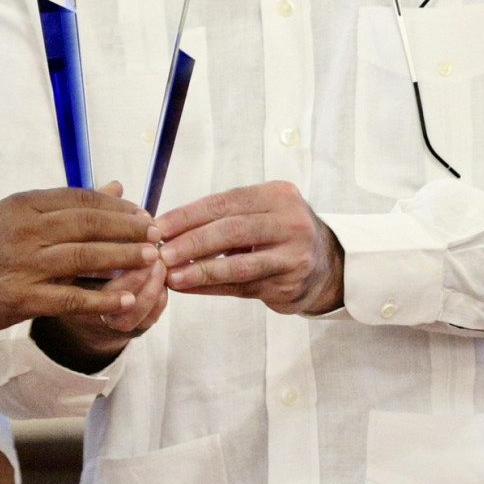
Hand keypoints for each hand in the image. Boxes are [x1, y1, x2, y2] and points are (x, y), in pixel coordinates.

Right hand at [0, 188, 159, 358]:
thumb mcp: (18, 216)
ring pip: (84, 256)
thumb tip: (115, 187)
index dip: (117, 206)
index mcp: (24, 205)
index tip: (143, 213)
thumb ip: (66, 204)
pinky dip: (101, 298)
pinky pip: (70, 297)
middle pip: (87, 224)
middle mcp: (25, 230)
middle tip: (156, 233)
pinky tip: (127, 299)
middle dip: (127, 228)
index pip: (80, 199)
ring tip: (151, 258)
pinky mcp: (22, 297)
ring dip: (122, 257)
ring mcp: (23, 264)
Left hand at [157, 181, 343, 314]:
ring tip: (172, 276)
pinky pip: (244, 287)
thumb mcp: (258, 214)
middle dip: (192, 242)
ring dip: (201, 271)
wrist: (325, 264)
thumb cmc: (277, 234)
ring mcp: (294, 254)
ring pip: (240, 264)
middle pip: (232, 230)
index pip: (225, 202)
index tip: (158, 227)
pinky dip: (213, 287)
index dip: (188, 215)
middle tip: (161, 253)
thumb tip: (165, 228)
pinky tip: (190, 288)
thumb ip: (220, 218)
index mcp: (277, 195)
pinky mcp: (291, 283)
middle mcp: (290, 221)